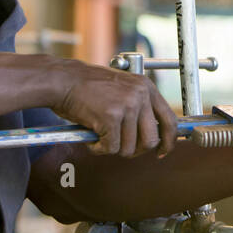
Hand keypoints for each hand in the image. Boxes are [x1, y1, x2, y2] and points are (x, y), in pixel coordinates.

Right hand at [50, 59, 178, 157]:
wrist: (63, 80)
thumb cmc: (87, 87)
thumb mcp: (122, 89)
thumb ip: (138, 107)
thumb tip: (151, 139)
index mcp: (146, 88)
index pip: (170, 120)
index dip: (169, 141)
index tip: (162, 152)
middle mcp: (141, 95)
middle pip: (151, 140)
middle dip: (135, 150)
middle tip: (119, 147)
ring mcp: (127, 105)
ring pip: (129, 147)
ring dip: (112, 148)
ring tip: (99, 136)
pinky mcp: (111, 117)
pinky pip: (110, 148)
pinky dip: (99, 149)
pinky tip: (91, 138)